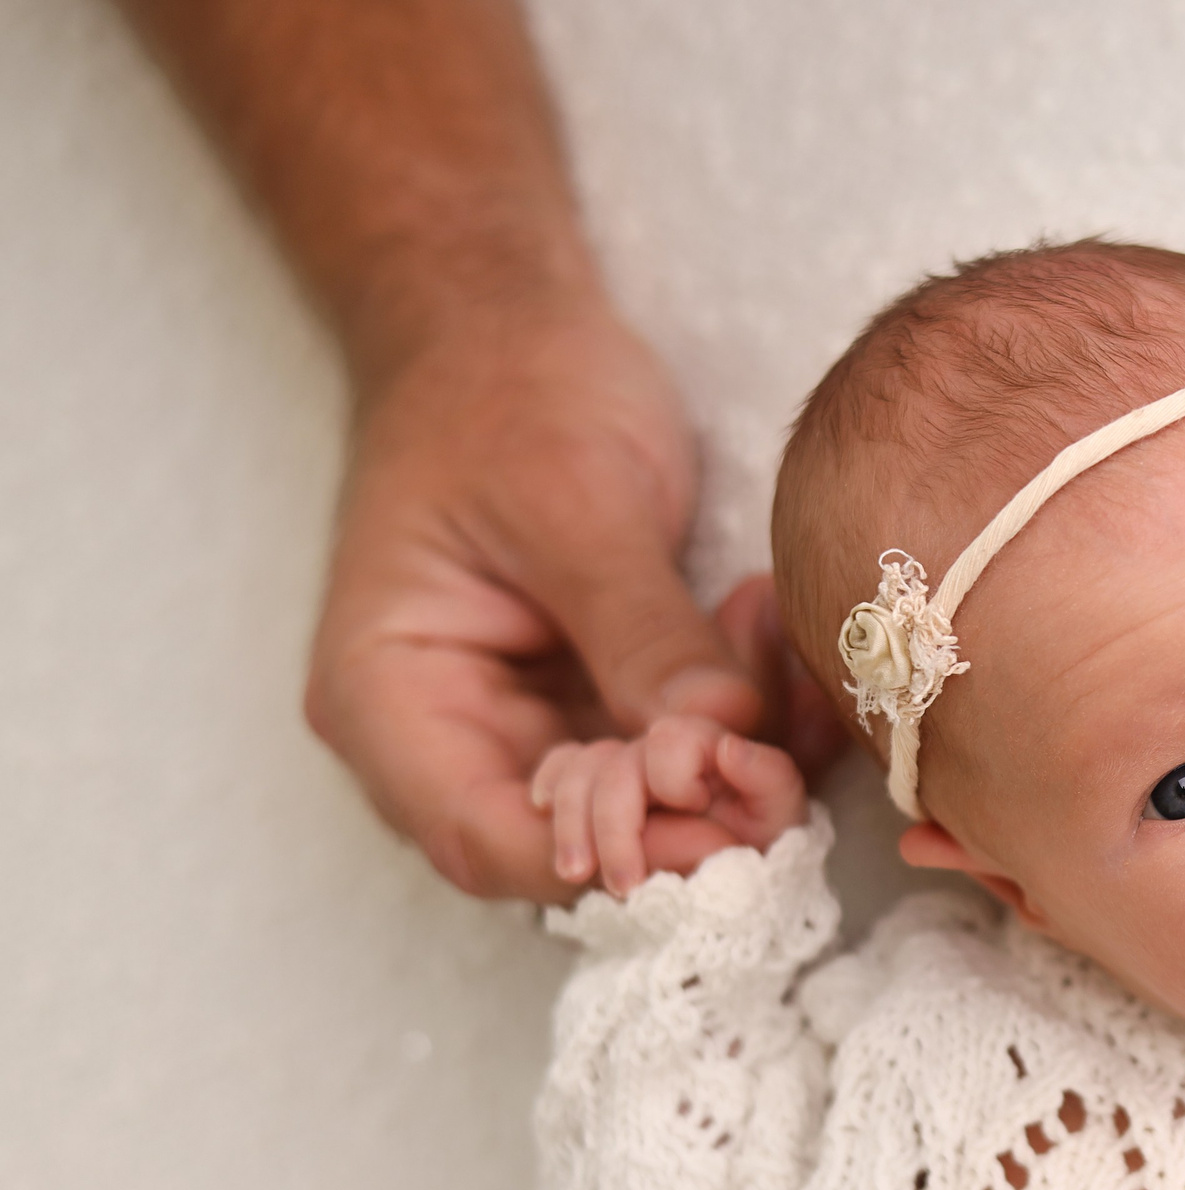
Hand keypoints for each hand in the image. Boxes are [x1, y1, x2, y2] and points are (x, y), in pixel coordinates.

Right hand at [302, 299, 770, 901]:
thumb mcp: (577, 505)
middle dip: (694, 814)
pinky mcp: (593, 703)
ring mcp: (525, 725)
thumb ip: (645, 635)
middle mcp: (448, 736)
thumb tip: (720, 746)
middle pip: (576, 844)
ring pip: (645, 806)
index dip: (612, 856)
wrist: (505, 326)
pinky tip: (770, 630)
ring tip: (777, 647)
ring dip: (732, 757)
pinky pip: (676, 748)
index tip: (721, 824)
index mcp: (390, 698)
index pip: (491, 840)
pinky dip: (740, 717)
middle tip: (782, 754)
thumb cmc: (507, 392)